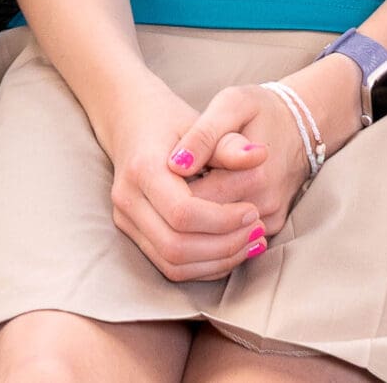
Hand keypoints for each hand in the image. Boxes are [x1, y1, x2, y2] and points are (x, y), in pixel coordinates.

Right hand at [96, 81, 266, 281]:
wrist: (134, 122)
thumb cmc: (173, 121)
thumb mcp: (202, 123)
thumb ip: (227, 144)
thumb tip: (260, 155)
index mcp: (143, 169)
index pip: (183, 213)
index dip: (223, 219)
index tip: (254, 211)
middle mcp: (127, 200)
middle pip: (175, 246)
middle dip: (223, 246)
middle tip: (258, 231)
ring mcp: (126, 220)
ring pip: (172, 264)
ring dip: (216, 261)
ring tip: (251, 242)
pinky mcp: (133, 234)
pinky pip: (169, 265)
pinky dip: (204, 266)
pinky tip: (233, 250)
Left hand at [168, 81, 315, 240]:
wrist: (302, 125)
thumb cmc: (260, 110)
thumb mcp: (231, 104)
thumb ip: (203, 133)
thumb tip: (177, 164)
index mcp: (252, 174)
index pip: (191, 203)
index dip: (170, 190)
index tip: (169, 169)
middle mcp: (264, 203)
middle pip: (202, 225)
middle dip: (180, 208)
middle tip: (175, 181)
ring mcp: (270, 218)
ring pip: (217, 236)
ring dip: (196, 220)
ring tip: (193, 187)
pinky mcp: (273, 226)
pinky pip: (234, 237)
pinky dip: (216, 226)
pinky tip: (210, 200)